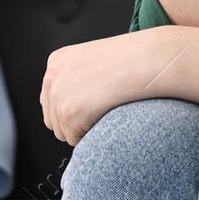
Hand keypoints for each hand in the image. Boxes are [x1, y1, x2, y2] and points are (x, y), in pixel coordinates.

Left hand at [41, 28, 171, 145]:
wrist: (147, 60)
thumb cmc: (132, 60)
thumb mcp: (95, 61)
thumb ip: (78, 78)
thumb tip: (76, 101)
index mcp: (56, 62)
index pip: (51, 100)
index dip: (75, 108)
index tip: (93, 104)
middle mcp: (51, 77)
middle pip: (53, 119)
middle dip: (76, 122)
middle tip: (102, 109)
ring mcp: (58, 95)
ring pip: (63, 132)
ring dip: (84, 129)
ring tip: (106, 109)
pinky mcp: (67, 113)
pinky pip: (75, 140)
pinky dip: (92, 134)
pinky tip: (107, 115)